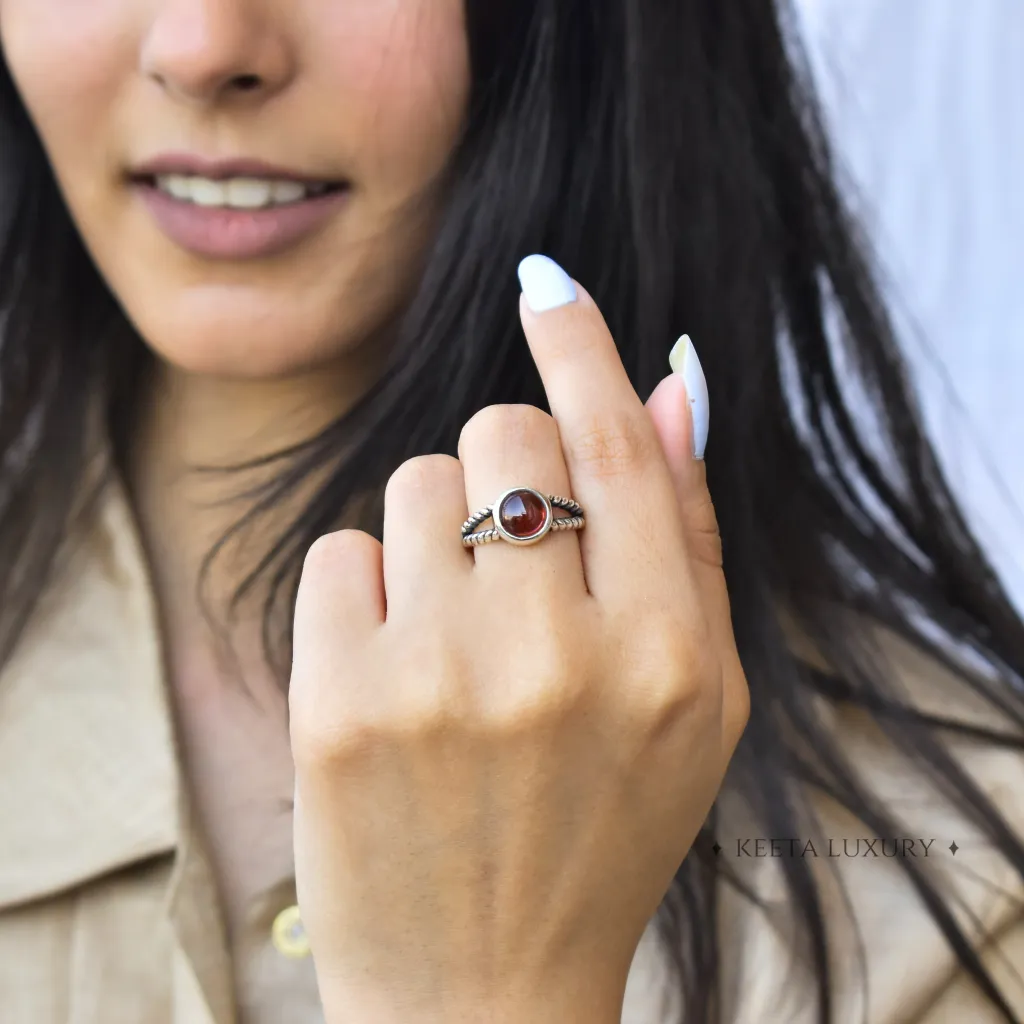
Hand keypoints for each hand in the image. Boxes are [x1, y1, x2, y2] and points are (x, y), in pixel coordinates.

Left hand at [289, 256, 748, 1023]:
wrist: (482, 984)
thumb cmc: (600, 829)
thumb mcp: (696, 703)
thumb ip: (688, 539)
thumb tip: (669, 388)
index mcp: (667, 656)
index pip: (617, 445)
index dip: (579, 346)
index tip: (547, 285)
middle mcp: (557, 659)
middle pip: (503, 438)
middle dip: (504, 470)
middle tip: (508, 556)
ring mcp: (438, 681)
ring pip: (414, 483)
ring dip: (433, 534)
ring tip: (452, 636)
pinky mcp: (338, 705)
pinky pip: (339, 549)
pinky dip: (364, 588)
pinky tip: (391, 668)